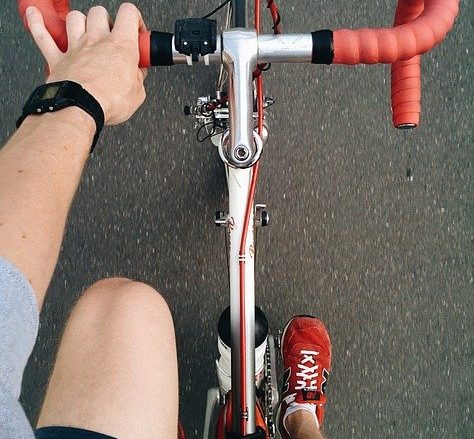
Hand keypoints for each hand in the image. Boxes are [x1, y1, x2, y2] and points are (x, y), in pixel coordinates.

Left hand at [25, 3, 147, 124]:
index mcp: (121, 45)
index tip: (136, 34)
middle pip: (100, 13)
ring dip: (81, 21)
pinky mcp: (57, 59)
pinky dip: (37, 23)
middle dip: (107, 21)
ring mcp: (75, 47)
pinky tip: (35, 15)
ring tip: (86, 31)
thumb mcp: (137, 93)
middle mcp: (97, 40)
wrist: (81, 107)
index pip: (129, 13)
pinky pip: (42, 35)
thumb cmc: (108, 100)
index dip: (135, 20)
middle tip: (111, 37)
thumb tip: (138, 75)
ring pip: (75, 18)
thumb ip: (137, 79)